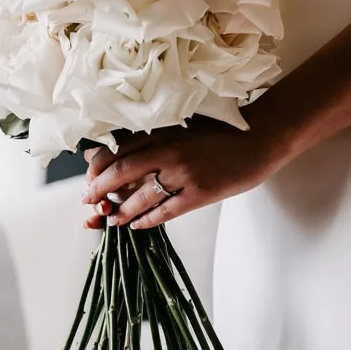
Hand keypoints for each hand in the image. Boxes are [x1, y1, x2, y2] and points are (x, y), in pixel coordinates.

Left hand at [81, 111, 291, 229]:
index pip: (116, 149)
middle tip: (88, 201)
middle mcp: (168, 150)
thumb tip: (116, 145)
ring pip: (139, 196)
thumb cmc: (223, 129)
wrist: (262, 136)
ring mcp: (183, 173)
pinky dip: (147, 220)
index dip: (97, 166)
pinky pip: (165, 212)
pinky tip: (137, 226)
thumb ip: (153, 134)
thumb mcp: (184, 123)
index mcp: (162, 130)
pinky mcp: (200, 193)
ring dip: (120, 211)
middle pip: (119, 172)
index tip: (89, 176)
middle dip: (98, 190)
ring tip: (111, 219)